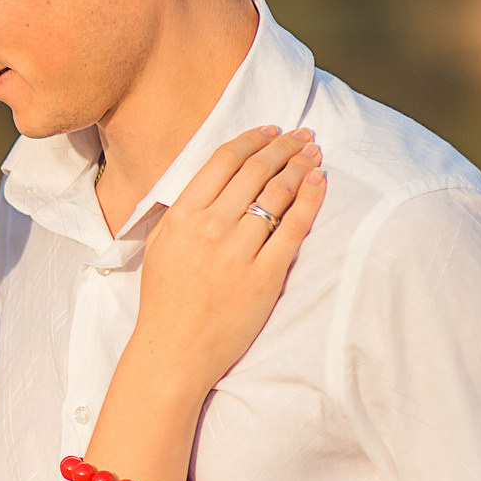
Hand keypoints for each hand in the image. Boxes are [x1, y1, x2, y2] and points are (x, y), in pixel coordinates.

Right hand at [129, 126, 324, 394]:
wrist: (174, 350)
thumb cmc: (165, 300)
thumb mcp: (161, 245)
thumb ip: (184, 211)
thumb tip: (214, 179)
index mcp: (181, 217)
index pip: (222, 161)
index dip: (252, 140)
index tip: (270, 131)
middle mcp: (210, 228)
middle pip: (255, 171)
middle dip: (283, 146)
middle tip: (302, 135)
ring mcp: (238, 252)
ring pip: (277, 193)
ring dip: (300, 165)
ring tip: (313, 153)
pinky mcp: (264, 275)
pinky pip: (294, 228)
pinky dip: (310, 199)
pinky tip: (319, 181)